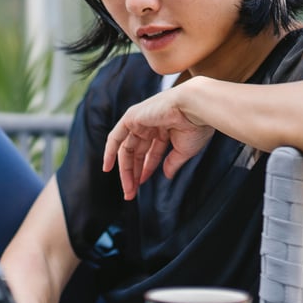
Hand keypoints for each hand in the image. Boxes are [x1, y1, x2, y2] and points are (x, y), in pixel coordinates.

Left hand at [103, 85, 214, 199]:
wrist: (195, 108)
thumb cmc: (195, 126)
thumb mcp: (183, 150)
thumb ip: (172, 162)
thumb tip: (166, 175)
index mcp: (164, 129)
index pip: (151, 152)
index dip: (146, 169)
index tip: (141, 184)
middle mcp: (151, 123)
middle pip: (136, 152)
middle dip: (134, 173)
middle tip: (131, 193)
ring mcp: (140, 120)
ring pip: (127, 149)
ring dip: (125, 170)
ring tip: (127, 189)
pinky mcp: (132, 117)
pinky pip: (115, 137)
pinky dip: (109, 151)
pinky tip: (107, 168)